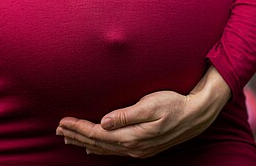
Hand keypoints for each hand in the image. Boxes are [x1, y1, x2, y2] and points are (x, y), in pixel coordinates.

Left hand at [56, 66, 230, 157]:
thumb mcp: (151, 105)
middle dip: (76, 135)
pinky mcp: (143, 147)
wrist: (197, 115)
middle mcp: (133, 147)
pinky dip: (99, 148)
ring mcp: (138, 149)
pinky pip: (114, 151)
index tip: (63, 121)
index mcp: (133, 136)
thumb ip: (126, 115)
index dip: (79, 128)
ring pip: (104, 149)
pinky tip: (93, 146)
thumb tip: (104, 122)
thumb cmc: (175, 104)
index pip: (98, 134)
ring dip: (85, 142)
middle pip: (97, 143)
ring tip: (68, 138)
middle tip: (58, 129)